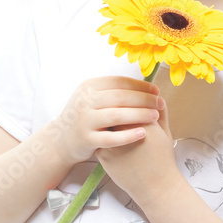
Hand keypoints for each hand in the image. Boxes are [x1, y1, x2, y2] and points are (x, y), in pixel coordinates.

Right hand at [50, 75, 164, 165]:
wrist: (61, 140)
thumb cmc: (85, 117)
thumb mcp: (92, 98)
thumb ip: (113, 91)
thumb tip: (146, 86)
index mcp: (88, 87)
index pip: (119, 82)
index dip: (140, 85)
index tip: (156, 90)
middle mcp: (85, 101)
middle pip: (120, 97)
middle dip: (144, 99)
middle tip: (160, 103)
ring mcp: (84, 121)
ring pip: (117, 115)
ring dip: (139, 115)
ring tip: (156, 116)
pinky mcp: (86, 140)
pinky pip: (111, 138)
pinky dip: (128, 136)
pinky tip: (143, 133)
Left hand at [95, 95, 181, 202]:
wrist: (155, 186)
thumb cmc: (162, 159)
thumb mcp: (165, 132)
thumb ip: (161, 112)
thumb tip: (155, 96)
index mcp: (143, 121)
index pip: (129, 99)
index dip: (128, 97)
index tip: (130, 99)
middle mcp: (125, 129)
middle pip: (113, 107)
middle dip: (115, 105)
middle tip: (118, 108)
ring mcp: (112, 142)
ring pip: (103, 122)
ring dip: (106, 119)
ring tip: (114, 122)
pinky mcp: (103, 154)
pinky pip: (99, 137)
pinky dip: (102, 134)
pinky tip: (108, 135)